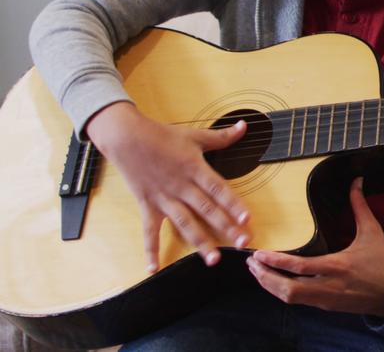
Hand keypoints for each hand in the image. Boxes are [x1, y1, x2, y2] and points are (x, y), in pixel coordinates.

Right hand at [85, 102, 249, 271]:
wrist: (126, 137)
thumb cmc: (161, 136)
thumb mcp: (194, 135)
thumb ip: (222, 137)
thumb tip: (244, 126)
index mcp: (195, 169)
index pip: (218, 190)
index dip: (233, 204)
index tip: (247, 219)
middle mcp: (181, 187)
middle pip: (207, 210)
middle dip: (226, 227)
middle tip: (243, 243)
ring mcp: (164, 198)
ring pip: (184, 223)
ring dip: (199, 242)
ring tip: (214, 259)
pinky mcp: (147, 205)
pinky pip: (149, 231)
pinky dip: (150, 250)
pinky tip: (153, 268)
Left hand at [247, 178, 383, 317]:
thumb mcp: (373, 232)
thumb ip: (360, 207)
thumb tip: (356, 182)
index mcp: (339, 266)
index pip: (300, 267)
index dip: (276, 262)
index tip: (259, 254)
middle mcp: (329, 285)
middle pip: (288, 289)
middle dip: (265, 277)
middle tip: (251, 263)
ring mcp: (326, 298)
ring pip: (290, 298)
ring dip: (270, 286)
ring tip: (258, 272)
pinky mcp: (326, 306)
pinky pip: (298, 301)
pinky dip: (282, 292)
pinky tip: (275, 281)